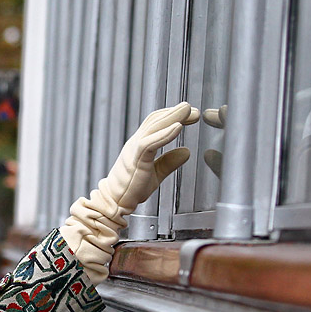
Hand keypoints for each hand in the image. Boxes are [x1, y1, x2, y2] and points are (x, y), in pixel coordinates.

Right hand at [101, 101, 199, 217]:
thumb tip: (187, 152)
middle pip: (156, 120)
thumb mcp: (156, 172)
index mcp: (140, 144)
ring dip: (172, 117)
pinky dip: (165, 134)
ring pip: (153, 127)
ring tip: (187, 110)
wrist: (116, 201)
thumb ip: (169, 162)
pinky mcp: (136, 160)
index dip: (173, 116)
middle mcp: (136, 142)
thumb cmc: (132, 187)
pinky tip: (177, 127)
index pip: (157, 122)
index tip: (191, 115)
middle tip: (195, 110)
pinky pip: (150, 143)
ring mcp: (135, 149)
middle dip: (176, 113)